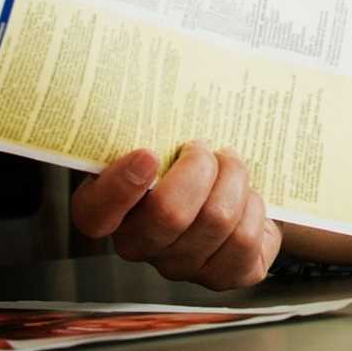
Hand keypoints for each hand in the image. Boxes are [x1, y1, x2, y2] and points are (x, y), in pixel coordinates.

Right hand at [71, 142, 281, 289]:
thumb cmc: (196, 158)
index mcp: (115, 208)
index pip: (96, 212)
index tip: (148, 154)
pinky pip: (244, 240)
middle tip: (205, 149)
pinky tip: (248, 198)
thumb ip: (157, 123)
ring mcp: (181, 266)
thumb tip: (175, 74)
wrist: (241, 187)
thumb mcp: (169, 138)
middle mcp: (141, 244)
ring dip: (234, 179)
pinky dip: (255, 208)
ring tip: (231, 167)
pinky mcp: (224, 276)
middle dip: (199, 168)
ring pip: (215, 220)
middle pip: (168, 214)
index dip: (119, 188)